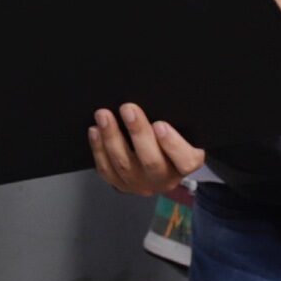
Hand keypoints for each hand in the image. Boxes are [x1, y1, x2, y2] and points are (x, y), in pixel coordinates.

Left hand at [89, 104, 204, 195]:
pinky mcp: (121, 184)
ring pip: (124, 165)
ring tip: (103, 115)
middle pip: (151, 162)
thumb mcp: (182, 131)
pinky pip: (107, 170)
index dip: (173, 144)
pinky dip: (99, 149)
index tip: (160, 124)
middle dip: (137, 133)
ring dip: (111, 138)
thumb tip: (160, 97)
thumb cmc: (171, 139)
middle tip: (128, 109)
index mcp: (184, 165)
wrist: (157, 160)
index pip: (186, 161)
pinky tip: (95, 131)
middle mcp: (164, 179)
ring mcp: (141, 184)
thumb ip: (177, 121)